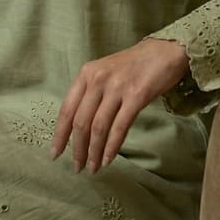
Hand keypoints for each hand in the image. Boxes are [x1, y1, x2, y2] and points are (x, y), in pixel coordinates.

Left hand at [50, 37, 188, 173]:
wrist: (164, 51)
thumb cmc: (133, 65)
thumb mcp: (104, 72)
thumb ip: (90, 93)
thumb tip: (77, 126)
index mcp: (86, 74)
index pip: (67, 109)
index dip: (60, 134)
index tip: (55, 153)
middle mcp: (98, 79)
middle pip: (81, 121)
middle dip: (77, 148)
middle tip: (77, 167)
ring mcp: (117, 87)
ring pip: (98, 127)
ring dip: (94, 152)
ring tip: (92, 168)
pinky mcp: (137, 95)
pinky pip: (120, 126)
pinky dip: (112, 146)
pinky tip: (108, 159)